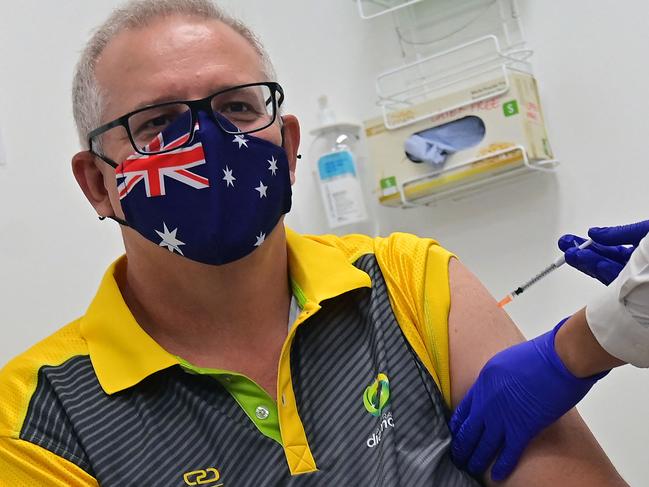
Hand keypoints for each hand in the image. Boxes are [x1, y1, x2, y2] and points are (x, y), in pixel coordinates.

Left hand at [449, 320, 606, 481]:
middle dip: (461, 446)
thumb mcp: (505, 362)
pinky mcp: (523, 428)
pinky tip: (495, 475)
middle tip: (457, 457)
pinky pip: (508, 452)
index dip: (458, 424)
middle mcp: (487, 401)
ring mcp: (503, 416)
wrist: (557, 359)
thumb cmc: (538, 355)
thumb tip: (499, 392)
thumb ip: (497, 379)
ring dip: (476, 458)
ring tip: (469, 467)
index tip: (454, 434)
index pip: (463, 409)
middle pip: (468, 429)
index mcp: (483, 382)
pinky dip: (501, 466)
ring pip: (483, 444)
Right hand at [558, 220, 648, 284]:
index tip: (570, 241)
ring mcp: (632, 276)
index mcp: (637, 250)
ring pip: (604, 271)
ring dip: (587, 262)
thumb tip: (593, 232)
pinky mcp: (632, 289)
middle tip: (565, 247)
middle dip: (580, 253)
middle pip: (601, 259)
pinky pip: (615, 281)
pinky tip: (596, 265)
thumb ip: (619, 233)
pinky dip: (604, 272)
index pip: (606, 248)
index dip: (587, 244)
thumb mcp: (643, 231)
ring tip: (572, 255)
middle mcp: (632, 264)